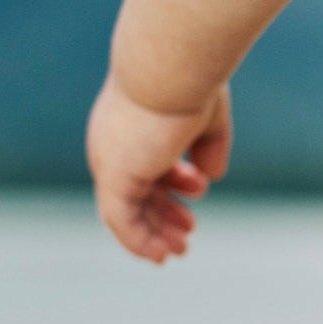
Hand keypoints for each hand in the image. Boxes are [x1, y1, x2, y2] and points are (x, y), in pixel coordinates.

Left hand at [85, 74, 232, 262]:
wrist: (170, 68)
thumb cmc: (192, 82)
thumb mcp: (207, 120)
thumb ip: (208, 148)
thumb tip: (212, 176)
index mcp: (131, 126)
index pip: (145, 163)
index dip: (173, 182)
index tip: (201, 191)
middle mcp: (112, 145)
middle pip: (133, 190)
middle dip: (163, 213)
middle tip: (189, 232)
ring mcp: (111, 162)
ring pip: (125, 211)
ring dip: (153, 233)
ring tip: (179, 251)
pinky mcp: (115, 177)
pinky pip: (121, 221)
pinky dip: (138, 241)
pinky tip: (159, 256)